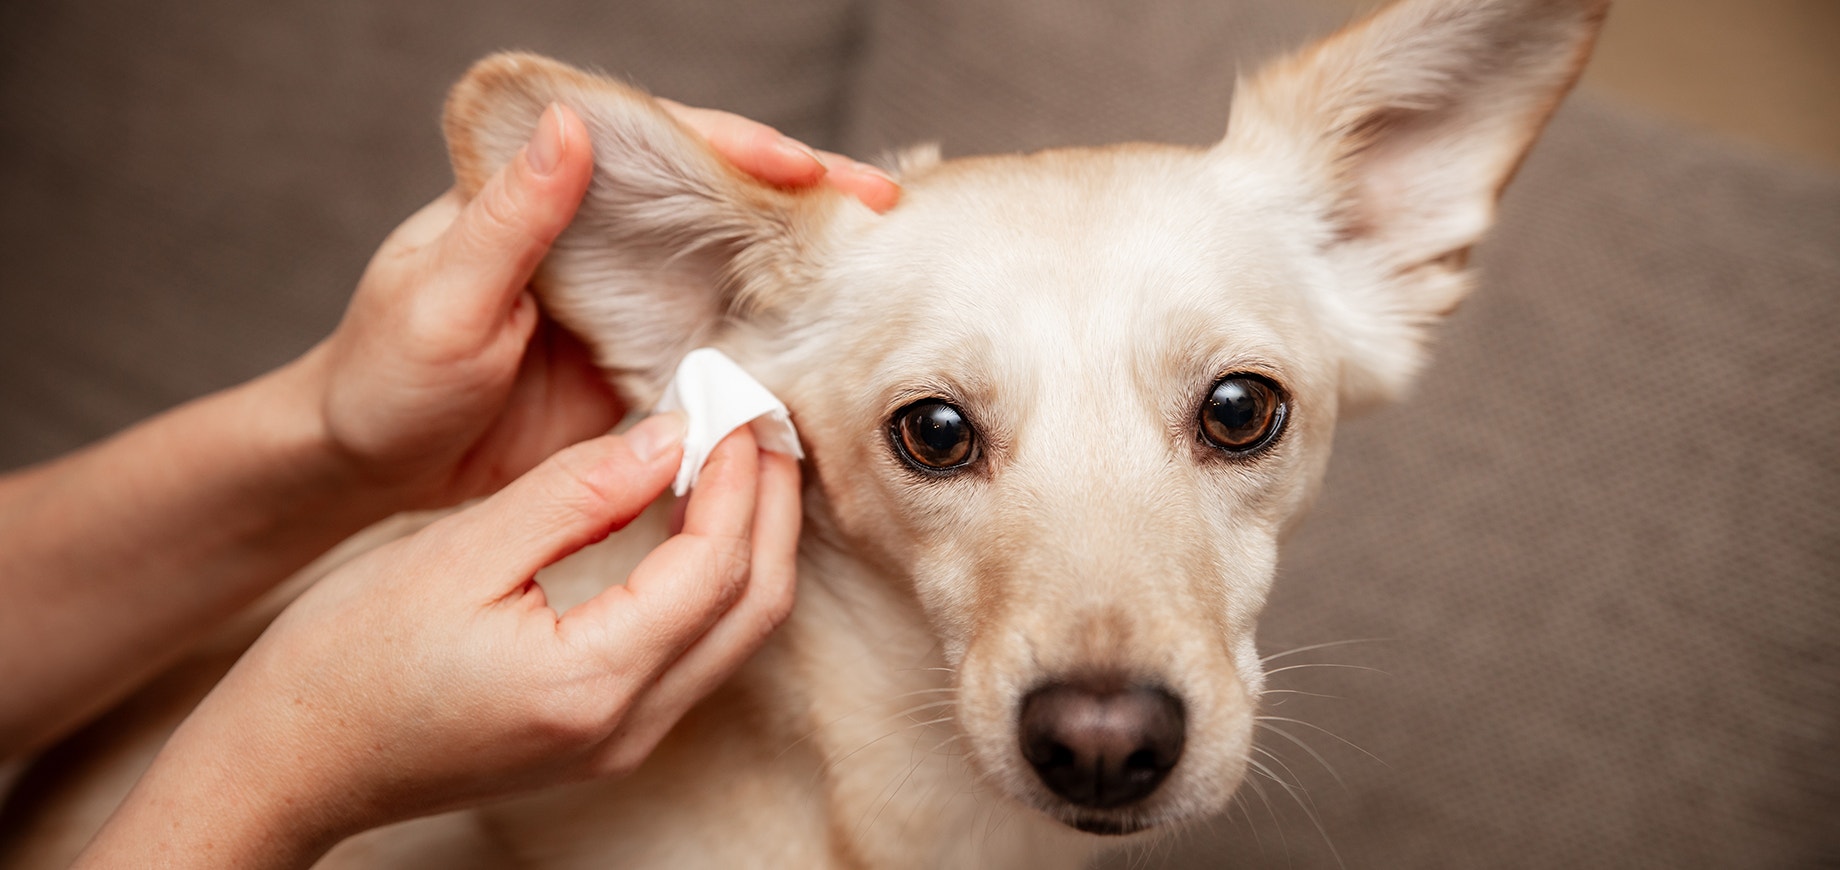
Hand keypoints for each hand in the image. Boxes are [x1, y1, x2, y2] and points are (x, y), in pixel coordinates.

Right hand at [76, 419, 801, 867]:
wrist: (288, 761)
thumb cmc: (346, 660)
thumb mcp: (460, 553)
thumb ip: (577, 493)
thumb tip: (671, 437)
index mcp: (591, 683)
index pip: (716, 566)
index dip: (737, 475)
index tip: (730, 400)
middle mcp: (626, 728)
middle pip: (755, 607)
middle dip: (772, 505)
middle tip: (760, 417)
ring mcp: (622, 742)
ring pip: (737, 634)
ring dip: (752, 539)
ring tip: (739, 452)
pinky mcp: (605, 737)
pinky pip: (698, 650)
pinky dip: (716, 577)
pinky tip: (695, 515)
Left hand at [305, 102, 894, 509]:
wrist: (374, 468)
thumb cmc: (385, 373)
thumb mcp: (439, 294)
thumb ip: (509, 218)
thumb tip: (569, 122)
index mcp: (552, 198)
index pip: (665, 147)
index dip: (742, 151)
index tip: (807, 169)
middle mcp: (607, 241)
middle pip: (722, 202)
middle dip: (805, 199)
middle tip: (885, 207)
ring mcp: (631, 307)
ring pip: (734, 272)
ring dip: (804, 272)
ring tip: (879, 272)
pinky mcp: (644, 374)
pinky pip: (722, 354)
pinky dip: (775, 354)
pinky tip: (824, 359)